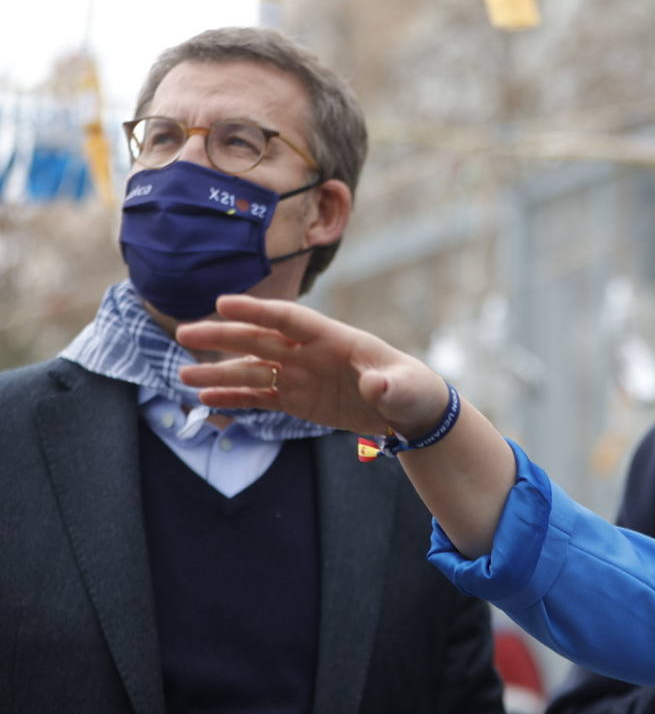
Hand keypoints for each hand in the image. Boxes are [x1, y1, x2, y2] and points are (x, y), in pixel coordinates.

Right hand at [176, 294, 448, 437]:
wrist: (410, 411)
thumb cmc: (412, 389)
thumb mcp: (406, 388)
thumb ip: (389, 385)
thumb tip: (376, 385)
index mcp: (335, 339)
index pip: (290, 319)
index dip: (258, 310)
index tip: (223, 302)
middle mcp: (310, 354)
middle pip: (260, 341)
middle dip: (223, 337)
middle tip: (185, 334)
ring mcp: (300, 376)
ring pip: (252, 371)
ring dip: (218, 373)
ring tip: (183, 377)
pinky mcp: (297, 400)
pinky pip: (259, 398)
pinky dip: (233, 398)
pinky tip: (205, 400)